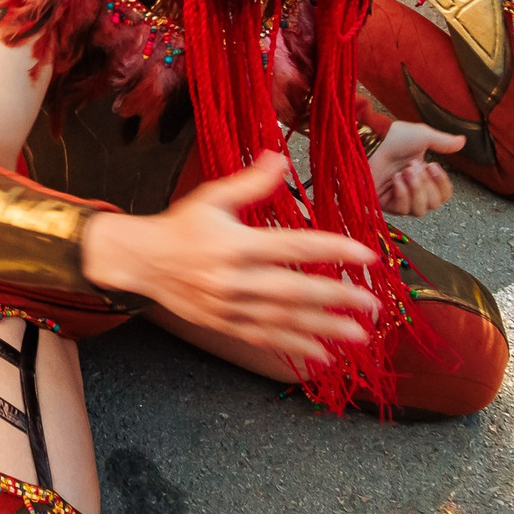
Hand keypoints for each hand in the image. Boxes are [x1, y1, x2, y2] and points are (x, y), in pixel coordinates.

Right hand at [81, 156, 379, 368]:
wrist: (140, 260)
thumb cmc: (180, 226)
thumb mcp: (211, 197)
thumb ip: (250, 183)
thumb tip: (280, 157)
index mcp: (235, 243)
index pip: (293, 246)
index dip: (332, 250)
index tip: (366, 255)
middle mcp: (234, 279)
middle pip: (294, 291)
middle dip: (336, 299)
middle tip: (372, 305)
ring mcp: (229, 306)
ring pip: (283, 321)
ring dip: (324, 329)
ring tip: (359, 335)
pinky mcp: (224, 324)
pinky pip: (264, 339)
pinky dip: (294, 348)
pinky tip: (323, 355)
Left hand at [370, 122, 462, 217]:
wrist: (371, 141)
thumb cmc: (394, 137)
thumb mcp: (423, 136)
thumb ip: (443, 142)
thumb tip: (463, 141)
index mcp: (423, 175)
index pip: (443, 195)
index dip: (442, 184)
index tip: (433, 166)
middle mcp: (412, 189)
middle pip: (434, 205)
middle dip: (426, 185)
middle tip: (413, 167)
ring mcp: (398, 198)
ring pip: (420, 211)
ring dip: (415, 190)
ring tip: (405, 172)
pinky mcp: (384, 203)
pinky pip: (402, 209)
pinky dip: (402, 193)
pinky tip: (396, 179)